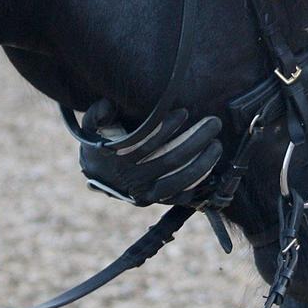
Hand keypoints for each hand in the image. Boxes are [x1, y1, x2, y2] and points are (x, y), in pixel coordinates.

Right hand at [78, 99, 222, 205]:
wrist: (97, 174)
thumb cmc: (100, 143)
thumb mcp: (91, 126)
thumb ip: (96, 114)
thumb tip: (107, 106)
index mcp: (118, 158)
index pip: (147, 142)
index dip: (168, 127)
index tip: (184, 112)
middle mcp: (132, 179)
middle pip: (171, 160)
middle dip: (196, 139)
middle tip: (214, 123)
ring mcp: (145, 194)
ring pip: (180, 180)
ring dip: (203, 162)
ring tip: (217, 145)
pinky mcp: (156, 202)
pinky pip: (181, 197)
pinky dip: (198, 184)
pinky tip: (211, 167)